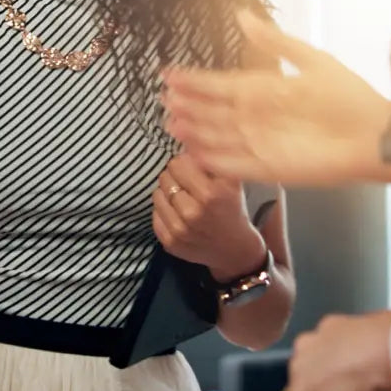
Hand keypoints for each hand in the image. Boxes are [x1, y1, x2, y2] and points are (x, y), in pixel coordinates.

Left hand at [153, 153, 265, 279]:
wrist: (235, 250)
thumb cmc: (233, 209)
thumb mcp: (232, 181)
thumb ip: (210, 160)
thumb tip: (187, 140)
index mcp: (212, 194)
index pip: (178, 163)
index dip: (185, 163)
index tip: (193, 169)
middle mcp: (194, 212)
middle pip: (165, 177)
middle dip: (175, 177)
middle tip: (187, 184)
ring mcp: (180, 230)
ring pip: (157, 194)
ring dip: (168, 193)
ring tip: (183, 198)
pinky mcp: (170, 243)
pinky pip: (155, 214)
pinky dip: (164, 211)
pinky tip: (178, 214)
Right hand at [163, 10, 390, 186]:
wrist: (378, 137)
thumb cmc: (349, 97)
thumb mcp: (311, 61)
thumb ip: (273, 43)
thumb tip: (242, 15)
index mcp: (265, 90)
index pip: (222, 85)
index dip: (196, 80)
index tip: (170, 74)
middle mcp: (258, 117)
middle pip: (214, 112)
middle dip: (189, 105)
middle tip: (164, 99)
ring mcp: (261, 143)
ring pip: (218, 137)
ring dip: (195, 131)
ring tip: (171, 123)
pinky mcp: (270, 169)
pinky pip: (234, 165)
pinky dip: (214, 160)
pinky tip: (194, 152)